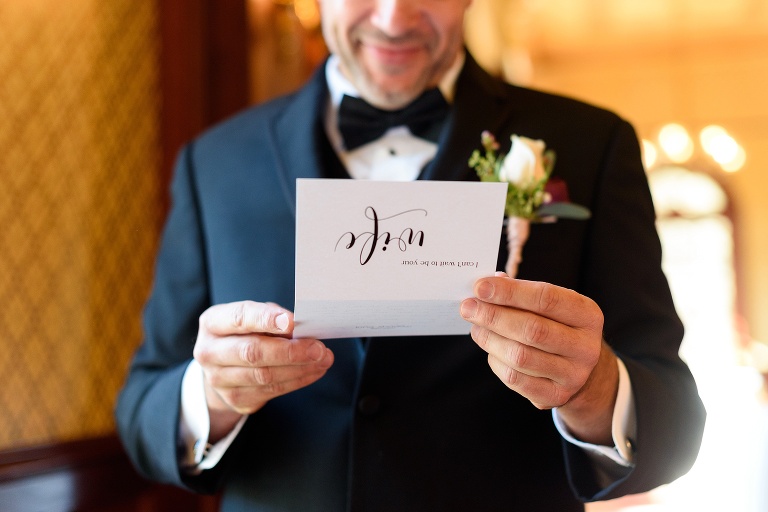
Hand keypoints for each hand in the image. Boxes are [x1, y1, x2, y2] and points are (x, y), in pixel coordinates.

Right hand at [193, 301, 333, 440]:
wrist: (223, 368)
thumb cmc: (244, 334)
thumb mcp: (253, 318)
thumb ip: (272, 318)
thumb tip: (302, 327)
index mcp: (213, 323)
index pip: (239, 318)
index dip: (266, 319)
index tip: (292, 321)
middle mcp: (210, 352)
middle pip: (252, 352)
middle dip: (289, 350)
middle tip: (318, 347)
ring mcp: (219, 379)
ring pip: (264, 375)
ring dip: (299, 367)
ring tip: (323, 358)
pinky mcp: (235, 399)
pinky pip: (271, 390)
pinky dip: (298, 380)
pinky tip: (315, 371)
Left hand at [460, 274, 618, 444]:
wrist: (578, 367)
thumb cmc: (556, 326)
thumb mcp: (550, 306)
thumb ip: (521, 292)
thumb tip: (487, 285)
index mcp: (588, 315)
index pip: (546, 298)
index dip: (509, 292)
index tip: (480, 287)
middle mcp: (586, 347)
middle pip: (532, 330)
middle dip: (494, 316)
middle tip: (468, 307)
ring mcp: (573, 375)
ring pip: (520, 356)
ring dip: (490, 339)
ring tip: (476, 327)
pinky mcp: (555, 396)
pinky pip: (515, 379)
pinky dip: (496, 361)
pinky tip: (491, 349)